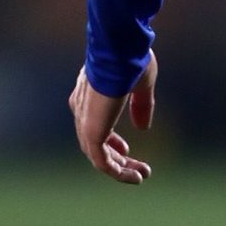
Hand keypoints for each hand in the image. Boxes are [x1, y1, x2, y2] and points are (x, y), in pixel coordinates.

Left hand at [69, 51, 156, 184]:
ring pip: (99, 156)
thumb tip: (143, 128)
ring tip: (141, 176)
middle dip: (119, 158)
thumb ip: (141, 106)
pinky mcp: (91, 132)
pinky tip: (135, 176)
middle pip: (97, 144)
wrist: (118, 49)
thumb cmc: (130, 59)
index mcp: (88, 95)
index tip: (127, 147)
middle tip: (139, 168)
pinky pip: (102, 162)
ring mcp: (85, 122)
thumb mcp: (141, 85)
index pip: (95, 125)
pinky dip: (118, 172)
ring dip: (121, 168)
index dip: (111, 141)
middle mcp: (82, 110)